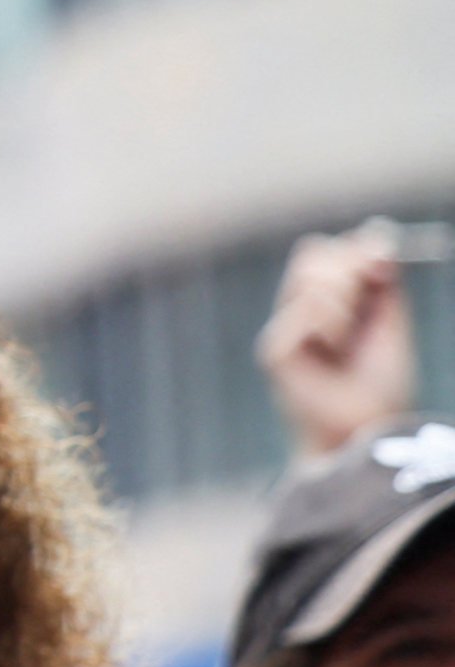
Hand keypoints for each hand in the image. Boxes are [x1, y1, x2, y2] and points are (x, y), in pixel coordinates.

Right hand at [262, 228, 420, 459]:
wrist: (369, 427)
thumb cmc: (383, 383)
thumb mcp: (392, 321)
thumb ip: (383, 281)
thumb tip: (376, 239)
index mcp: (331, 302)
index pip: (328, 251)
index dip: (355, 248)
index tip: (384, 262)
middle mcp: (302, 311)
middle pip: (312, 253)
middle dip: (350, 267)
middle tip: (372, 291)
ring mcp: (285, 329)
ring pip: (309, 278)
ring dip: (345, 300)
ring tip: (352, 339)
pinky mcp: (274, 349)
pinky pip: (306, 311)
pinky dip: (333, 328)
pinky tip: (334, 355)